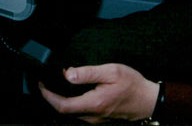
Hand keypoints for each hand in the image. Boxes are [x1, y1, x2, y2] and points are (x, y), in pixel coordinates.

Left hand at [39, 63, 159, 122]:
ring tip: (56, 86)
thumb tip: (68, 74)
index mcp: (94, 103)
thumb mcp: (111, 72)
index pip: (62, 106)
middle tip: (46, 83)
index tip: (42, 85)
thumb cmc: (132, 85)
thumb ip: (88, 73)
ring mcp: (97, 119)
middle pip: (65, 111)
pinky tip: (73, 93)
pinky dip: (72, 103)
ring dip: (62, 101)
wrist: (149, 100)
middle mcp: (93, 115)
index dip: (48, 96)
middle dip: (52, 98)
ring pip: (73, 113)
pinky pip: (81, 113)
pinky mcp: (101, 119)